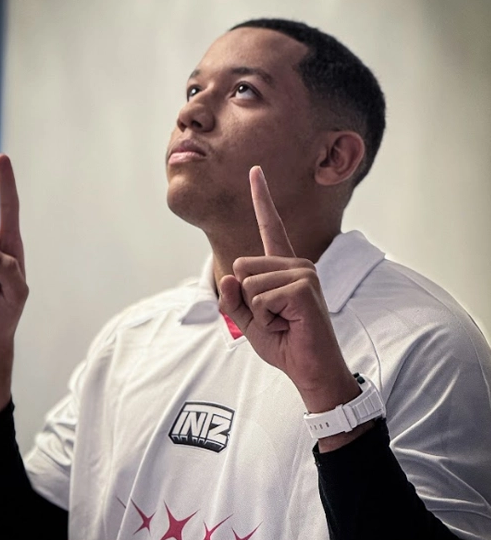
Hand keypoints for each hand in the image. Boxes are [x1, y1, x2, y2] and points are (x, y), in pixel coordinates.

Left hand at [219, 166, 359, 414]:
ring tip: (283, 321)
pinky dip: (265, 317)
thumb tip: (229, 276)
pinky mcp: (303, 287)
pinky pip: (259, 297)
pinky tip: (288, 324)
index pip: (271, 226)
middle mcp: (297, 263)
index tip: (255, 170)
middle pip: (241, 265)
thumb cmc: (284, 343)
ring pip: (248, 282)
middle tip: (274, 317)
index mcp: (284, 267)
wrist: (310, 369)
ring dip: (257, 311)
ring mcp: (303, 272)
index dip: (261, 198)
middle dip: (247, 299)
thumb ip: (233, 299)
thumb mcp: (248, 321)